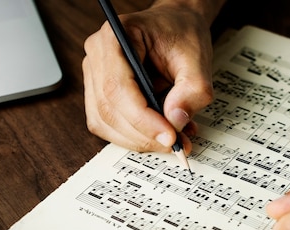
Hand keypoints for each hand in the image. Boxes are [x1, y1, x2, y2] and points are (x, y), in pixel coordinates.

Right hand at [82, 0, 223, 153]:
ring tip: (172, 137)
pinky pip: (108, 127)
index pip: (117, 87)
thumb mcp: (197, 57)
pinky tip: (158, 132)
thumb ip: (192, 89)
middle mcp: (96, 56)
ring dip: (138, 139)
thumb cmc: (180, 33)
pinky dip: (134, 137)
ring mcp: (93, 78)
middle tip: (176, 142)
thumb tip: (175, 121)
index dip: (142, 119)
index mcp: (114, 37)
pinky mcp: (97, 97)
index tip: (170, 136)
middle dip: (143, 134)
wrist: (175, 27)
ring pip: (105, 124)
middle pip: (108, 110)